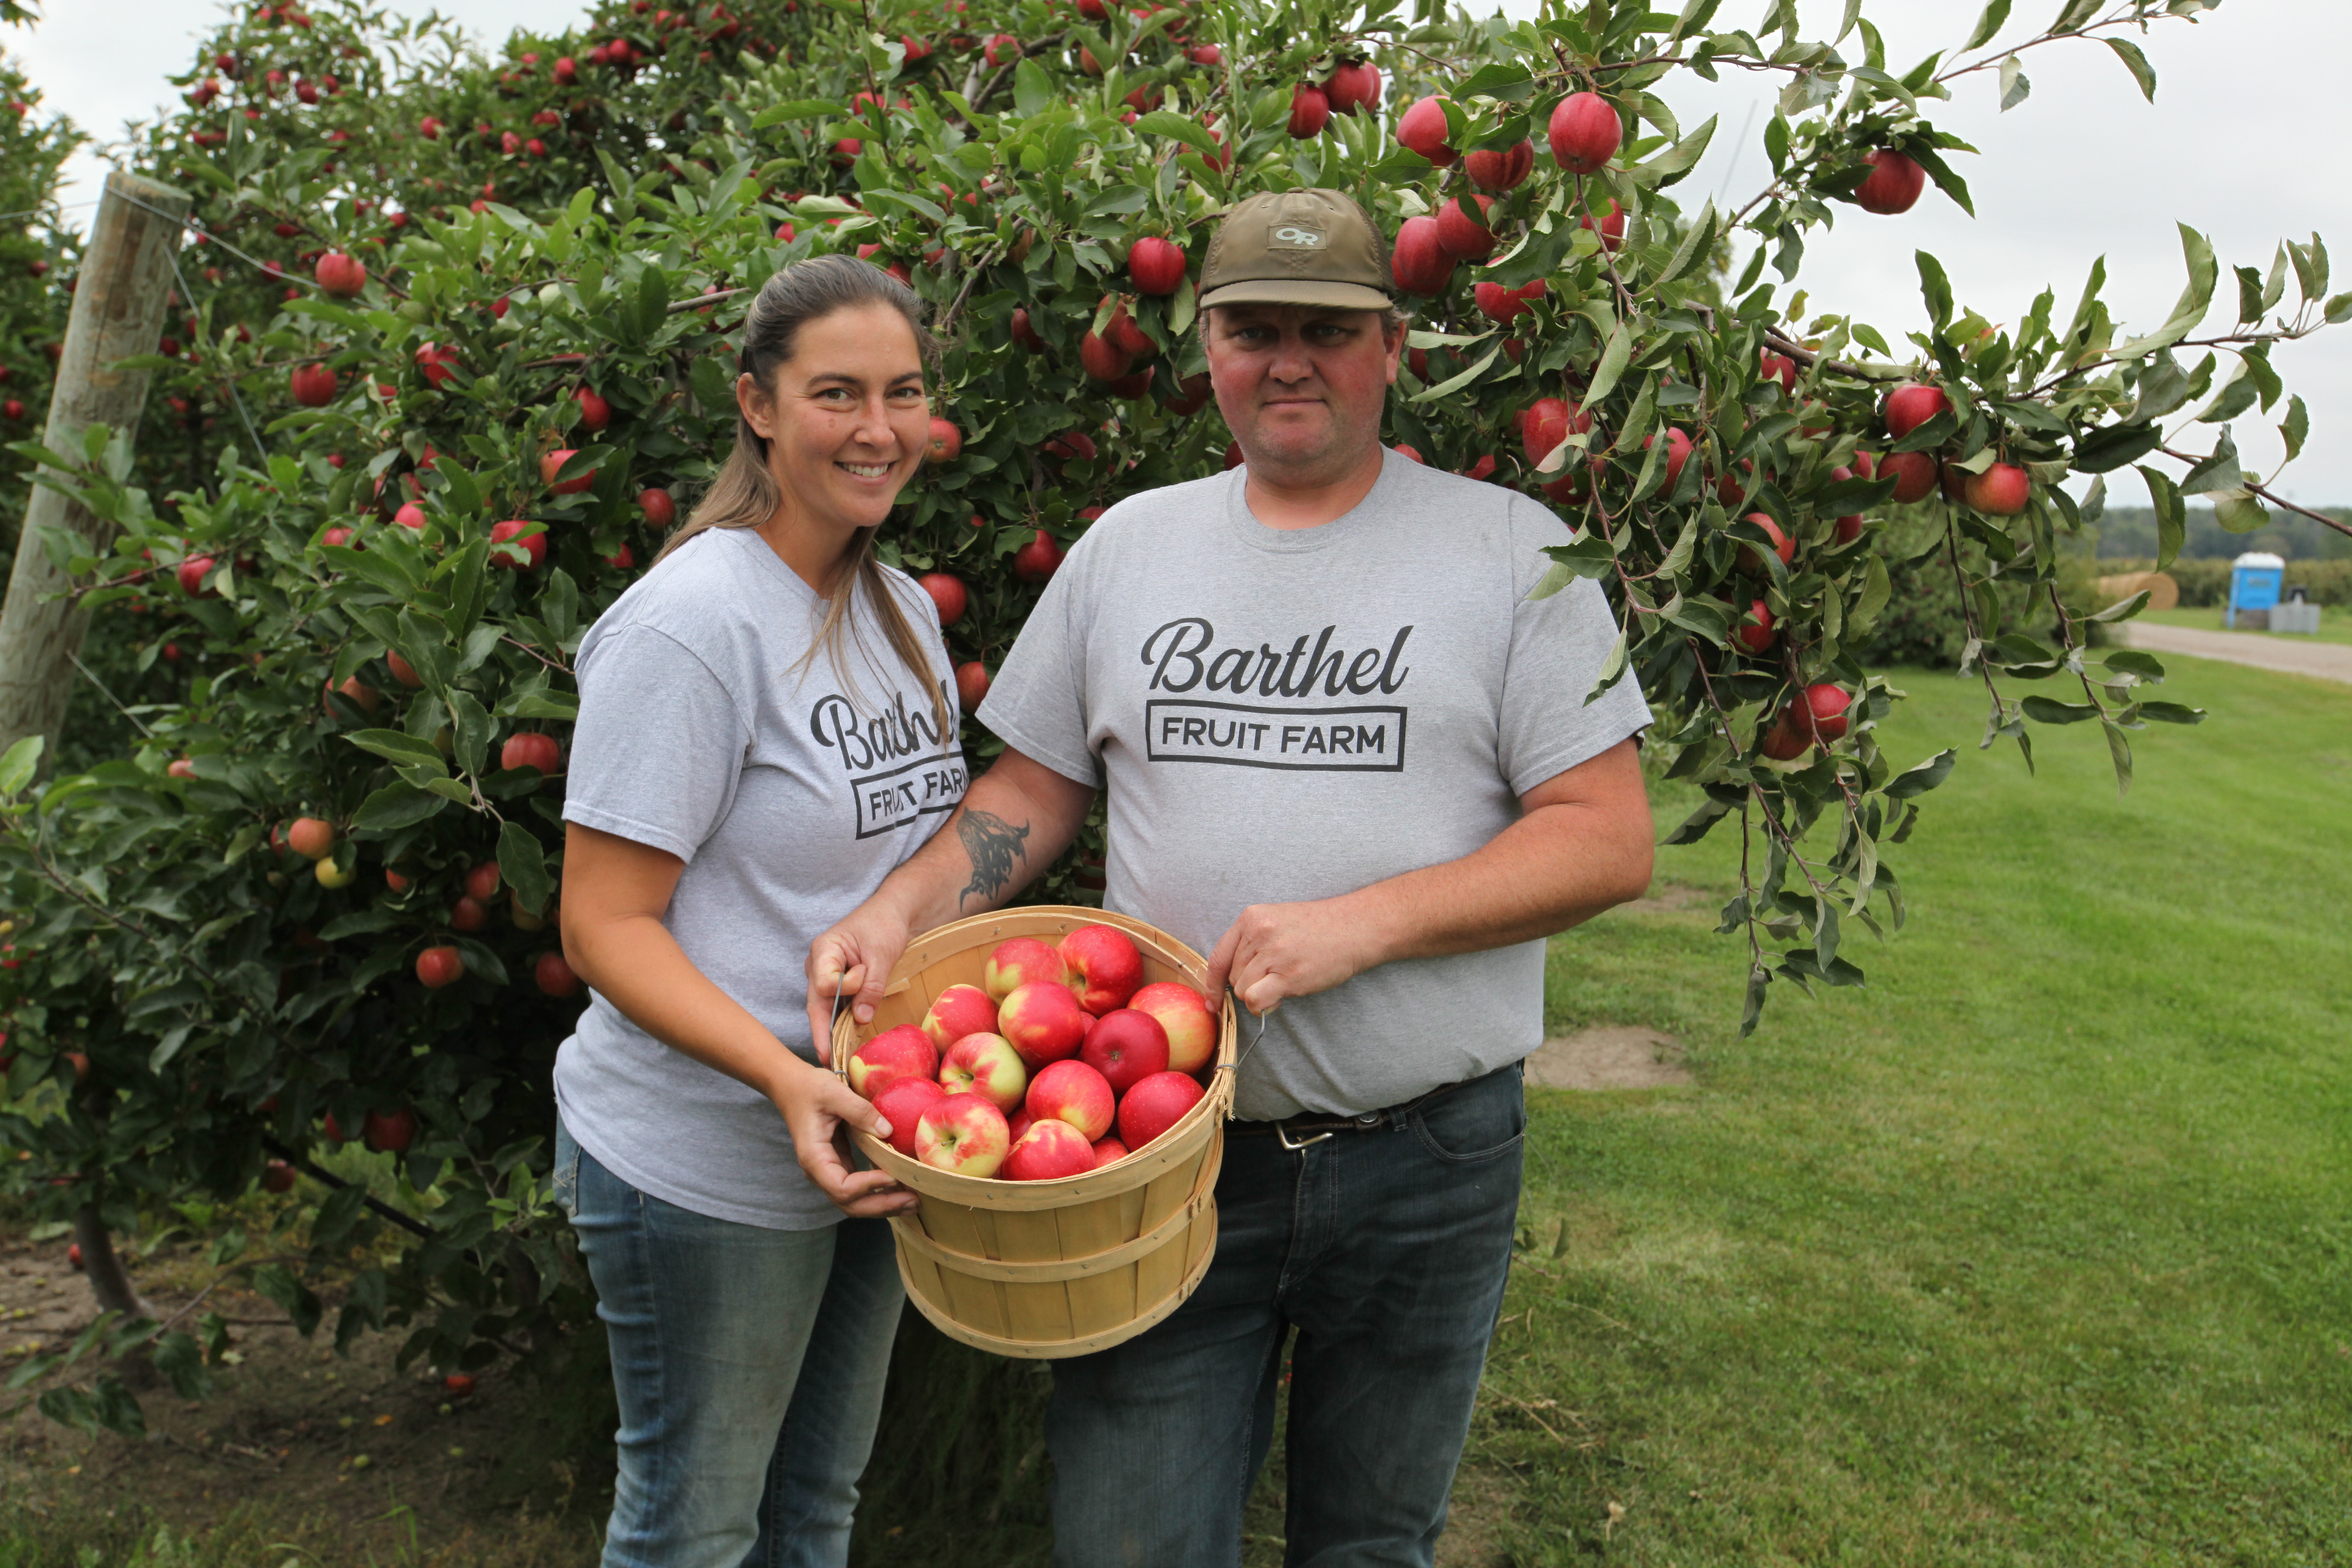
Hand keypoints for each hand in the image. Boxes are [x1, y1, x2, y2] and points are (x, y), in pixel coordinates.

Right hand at [775, 1057, 918, 1218]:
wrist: (792, 1087)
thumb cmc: (809, 1088)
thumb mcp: (834, 1092)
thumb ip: (860, 1110)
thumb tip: (888, 1132)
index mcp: (814, 1157)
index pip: (842, 1187)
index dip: (869, 1186)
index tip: (894, 1177)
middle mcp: (819, 1172)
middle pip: (850, 1204)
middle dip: (882, 1205)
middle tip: (914, 1201)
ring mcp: (829, 1171)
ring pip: (855, 1201)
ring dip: (884, 1204)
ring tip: (913, 1202)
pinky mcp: (840, 1165)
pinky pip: (859, 1188)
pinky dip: (879, 1191)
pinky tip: (902, 1188)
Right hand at [804, 897, 915, 1064]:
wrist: (891, 914)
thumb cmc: (884, 926)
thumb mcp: (881, 955)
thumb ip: (871, 987)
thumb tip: (860, 1019)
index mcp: (823, 950)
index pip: (824, 984)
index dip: (846, 988)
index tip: (864, 975)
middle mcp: (817, 965)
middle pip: (817, 1002)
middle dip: (823, 1031)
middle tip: (827, 1060)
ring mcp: (823, 975)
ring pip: (825, 1007)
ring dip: (833, 1028)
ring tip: (835, 1058)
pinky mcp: (835, 984)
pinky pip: (835, 1006)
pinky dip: (841, 1020)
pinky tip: (844, 1041)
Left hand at [1206, 896, 1388, 1016]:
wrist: (1356, 927)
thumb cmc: (1320, 928)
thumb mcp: (1278, 921)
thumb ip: (1253, 943)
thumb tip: (1233, 980)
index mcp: (1251, 917)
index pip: (1218, 956)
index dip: (1212, 984)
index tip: (1212, 1002)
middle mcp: (1257, 933)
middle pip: (1233, 976)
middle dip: (1250, 984)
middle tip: (1278, 976)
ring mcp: (1272, 953)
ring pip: (1243, 990)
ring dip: (1260, 994)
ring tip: (1285, 982)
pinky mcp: (1287, 975)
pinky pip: (1255, 1000)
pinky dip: (1262, 1006)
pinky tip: (1280, 998)